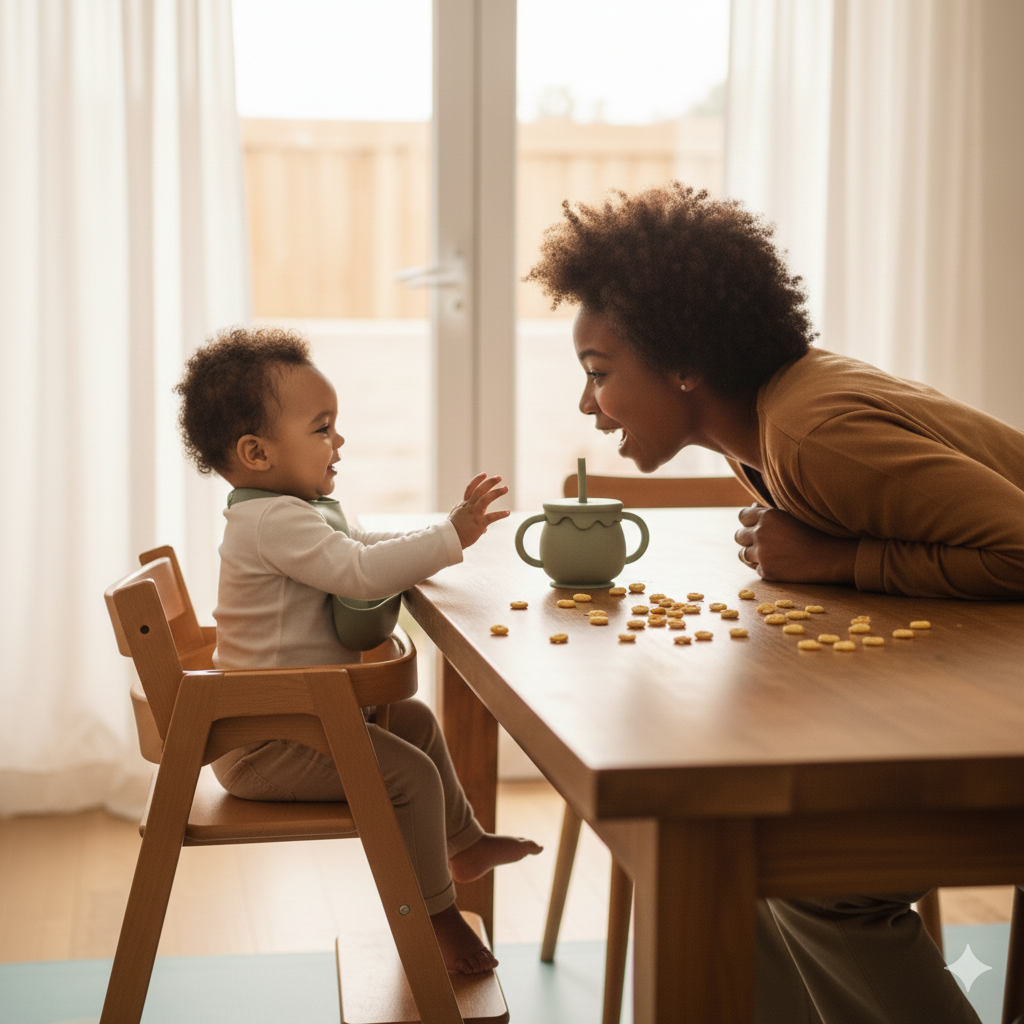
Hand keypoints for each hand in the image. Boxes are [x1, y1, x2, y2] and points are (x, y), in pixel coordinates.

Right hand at [449, 472, 510, 548]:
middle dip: (490, 482)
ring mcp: (474, 514)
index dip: (477, 480)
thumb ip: (471, 520)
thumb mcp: (459, 520)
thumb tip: (484, 528)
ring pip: (486, 499)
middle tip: (499, 477)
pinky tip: (507, 512)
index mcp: (464, 505)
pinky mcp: (479, 523)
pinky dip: (500, 514)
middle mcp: (469, 507)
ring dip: (496, 492)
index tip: (485, 474)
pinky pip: (492, 517)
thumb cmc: (454, 531)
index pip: (470, 488)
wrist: (449, 539)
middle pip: (480, 490)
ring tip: (505, 488)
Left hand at [734, 504, 857, 584]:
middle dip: (747, 538)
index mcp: (767, 516)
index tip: (755, 526)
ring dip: (753, 554)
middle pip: (739, 536)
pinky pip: (757, 568)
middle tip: (762, 542)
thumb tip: (753, 507)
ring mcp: (761, 554)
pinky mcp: (766, 571)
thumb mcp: (790, 516)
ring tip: (771, 554)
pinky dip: (765, 567)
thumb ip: (769, 513)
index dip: (748, 522)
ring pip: (743, 554)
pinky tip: (780, 564)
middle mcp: (760, 533)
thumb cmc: (813, 533)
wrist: (827, 557)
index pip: (742, 516)